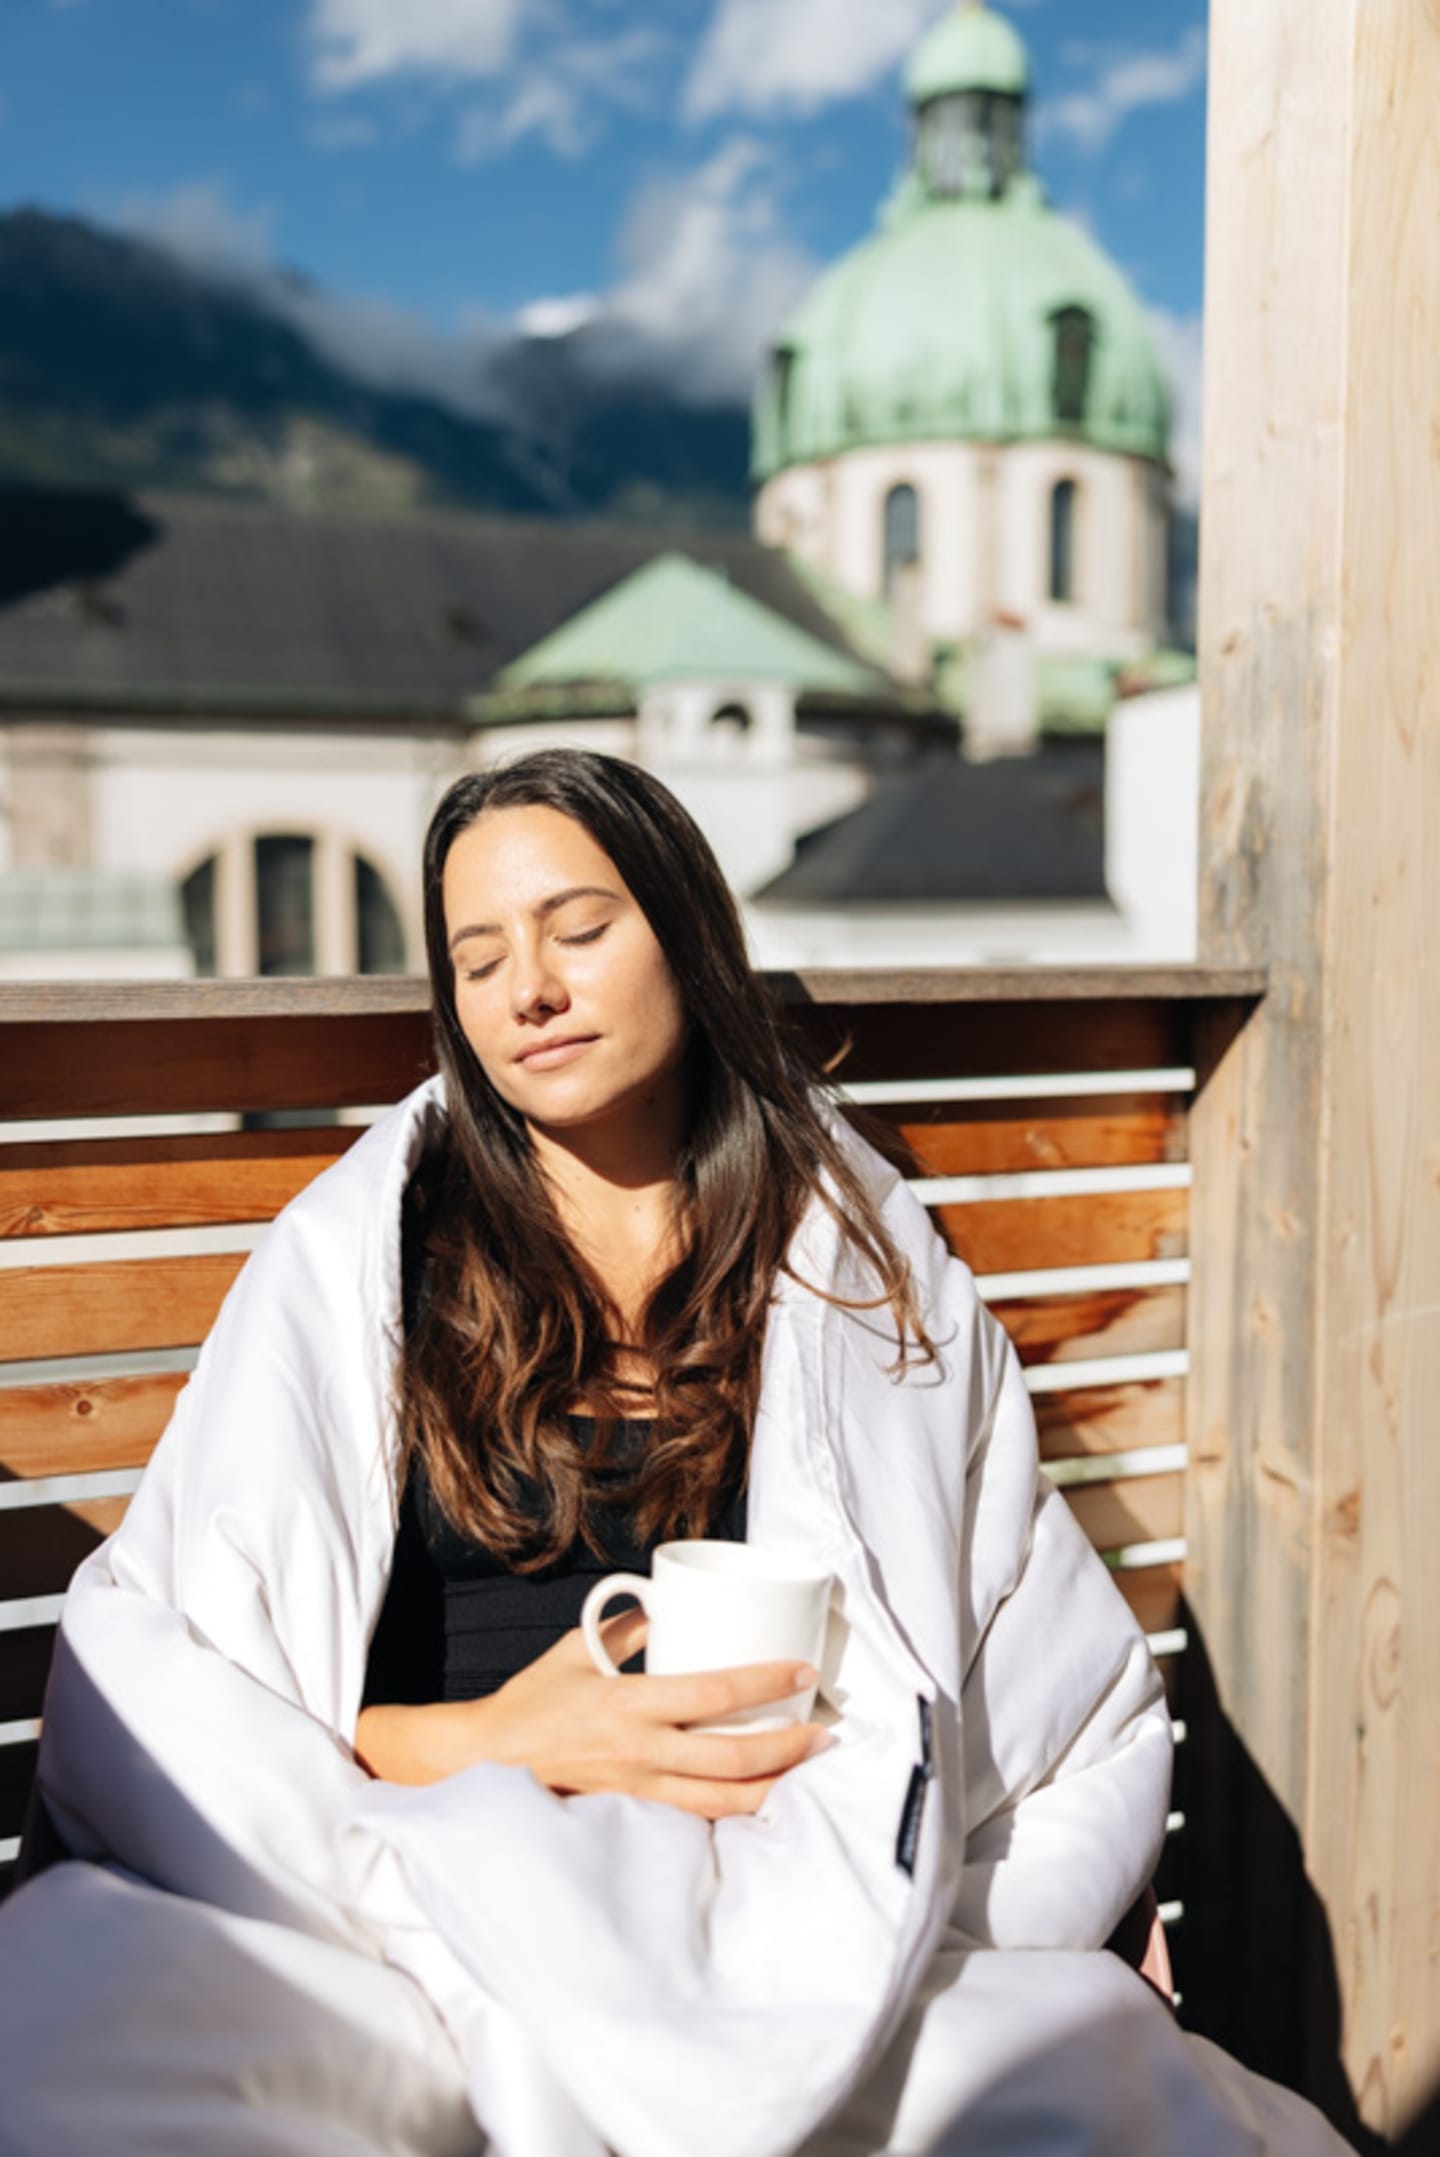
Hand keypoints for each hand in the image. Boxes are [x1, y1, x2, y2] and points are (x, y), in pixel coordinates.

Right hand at [477, 1610, 831, 1819]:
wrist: (482, 1764)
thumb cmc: (530, 1703)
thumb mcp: (575, 1651)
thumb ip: (628, 1627)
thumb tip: (672, 1604)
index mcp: (627, 1704)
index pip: (714, 1694)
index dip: (766, 1683)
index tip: (802, 1671)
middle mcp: (638, 1752)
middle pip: (731, 1757)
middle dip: (787, 1747)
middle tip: (823, 1733)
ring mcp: (637, 1791)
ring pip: (721, 1800)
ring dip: (772, 1786)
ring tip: (805, 1770)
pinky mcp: (633, 1815)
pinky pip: (694, 1818)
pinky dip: (733, 1810)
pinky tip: (759, 1798)